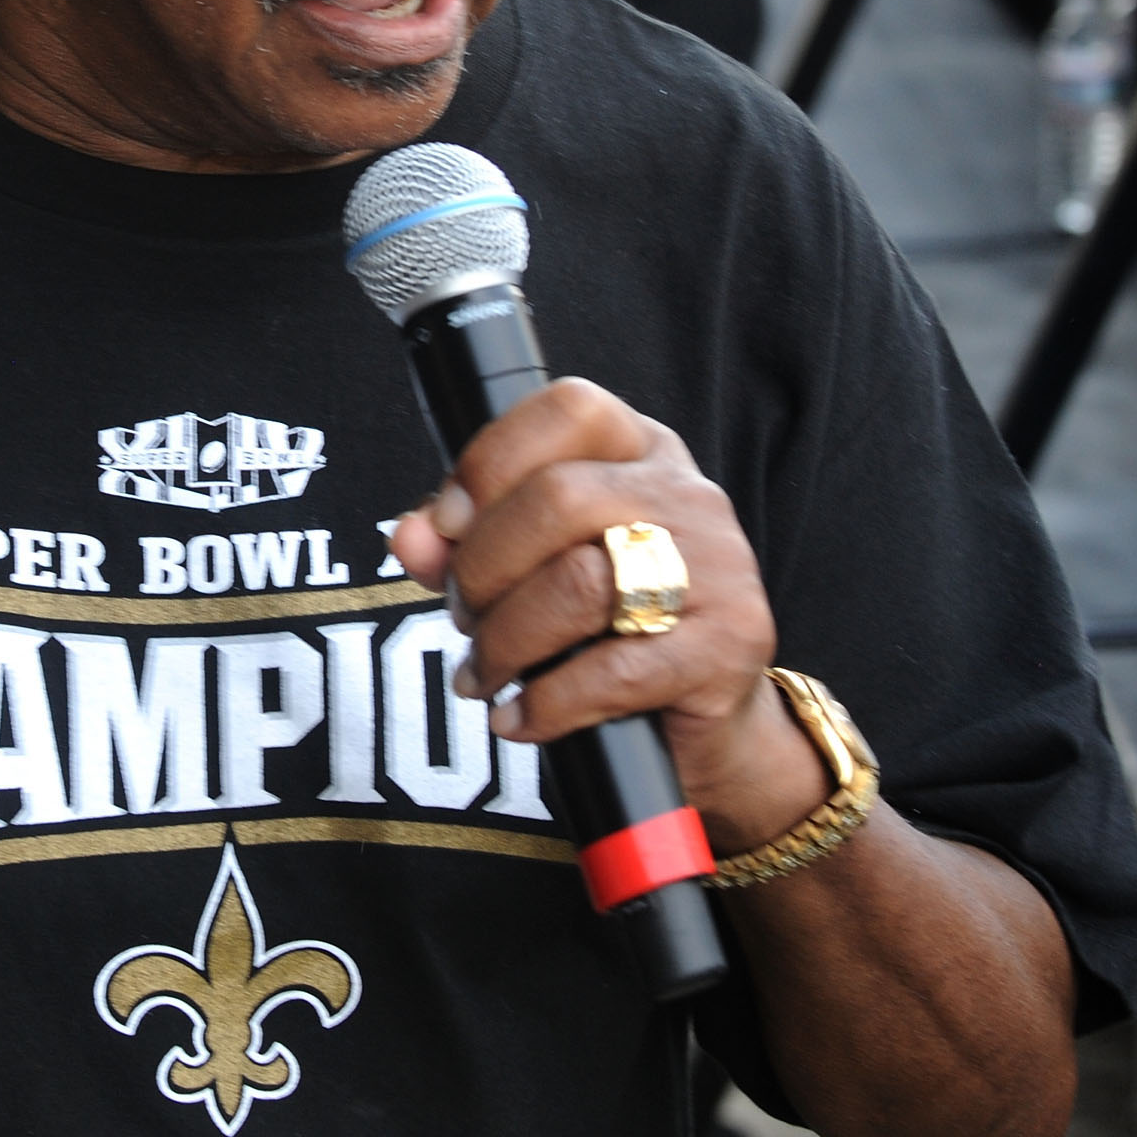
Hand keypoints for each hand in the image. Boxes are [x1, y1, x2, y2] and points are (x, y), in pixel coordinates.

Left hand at [389, 378, 825, 849]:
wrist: (706, 728)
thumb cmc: (608, 629)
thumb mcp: (534, 569)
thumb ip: (465, 544)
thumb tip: (408, 537)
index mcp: (642, 453)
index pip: (568, 409)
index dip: (490, 461)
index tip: (446, 525)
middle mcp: (688, 497)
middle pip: (560, 497)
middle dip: (484, 567)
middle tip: (465, 618)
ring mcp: (719, 569)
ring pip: (581, 582)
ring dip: (505, 640)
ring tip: (484, 673)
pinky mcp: (727, 647)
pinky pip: (613, 671)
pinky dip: (545, 703)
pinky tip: (519, 717)